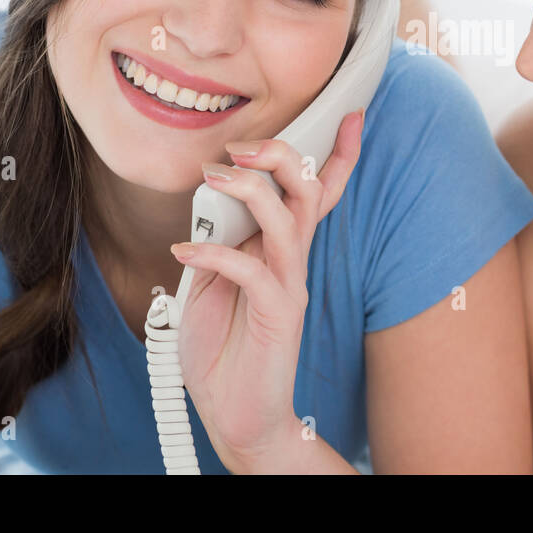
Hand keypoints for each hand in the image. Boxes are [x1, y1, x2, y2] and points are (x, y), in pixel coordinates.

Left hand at [170, 109, 364, 471]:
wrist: (237, 418)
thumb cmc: (223, 351)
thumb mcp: (208, 284)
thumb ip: (219, 242)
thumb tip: (210, 204)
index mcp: (282, 250)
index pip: (318, 192)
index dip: (338, 153)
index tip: (350, 114)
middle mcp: (293, 261)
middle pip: (307, 191)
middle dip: (280, 156)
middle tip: (240, 147)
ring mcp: (290, 286)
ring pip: (289, 219)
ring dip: (249, 190)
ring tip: (213, 179)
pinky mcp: (278, 314)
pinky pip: (252, 269)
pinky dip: (214, 252)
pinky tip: (183, 251)